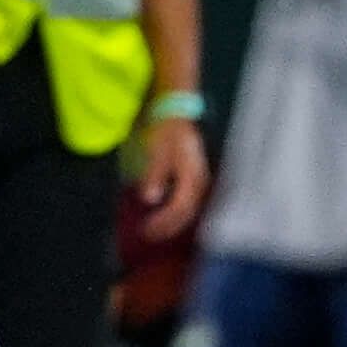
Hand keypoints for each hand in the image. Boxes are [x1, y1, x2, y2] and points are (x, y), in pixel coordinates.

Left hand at [137, 115, 209, 237]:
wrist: (176, 112)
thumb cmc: (166, 130)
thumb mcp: (157, 150)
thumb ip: (155, 175)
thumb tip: (150, 199)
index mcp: (191, 175)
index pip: (180, 207)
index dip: (164, 222)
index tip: (147, 230)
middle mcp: (199, 180)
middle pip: (187, 212)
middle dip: (168, 226)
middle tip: (149, 234)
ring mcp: (199, 178)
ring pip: (189, 208)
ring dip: (173, 221)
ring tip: (157, 228)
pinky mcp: (195, 177)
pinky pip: (188, 201)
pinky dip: (176, 211)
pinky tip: (164, 213)